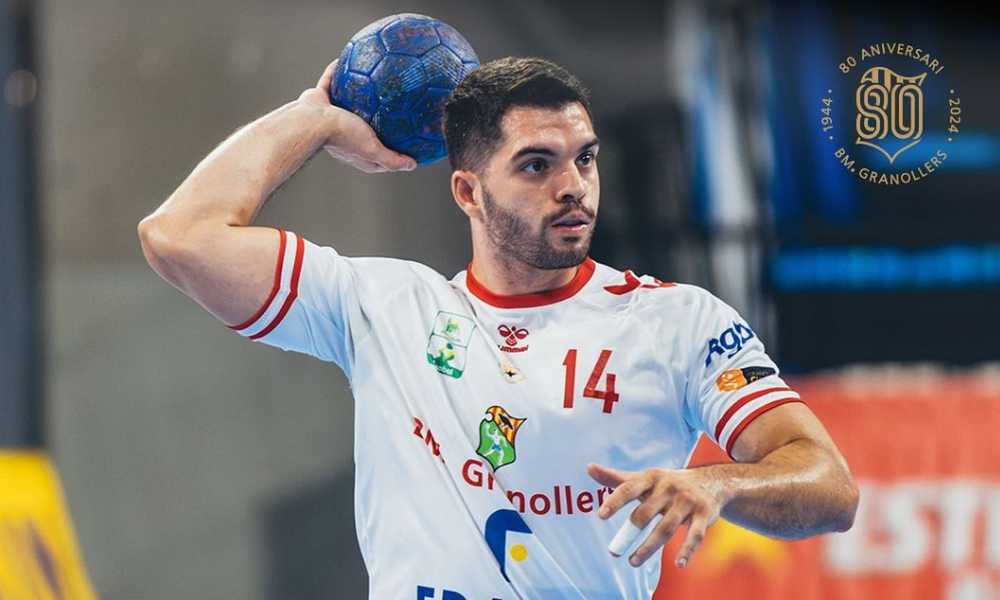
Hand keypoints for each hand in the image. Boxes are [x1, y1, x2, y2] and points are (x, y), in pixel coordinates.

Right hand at [299, 60, 416, 172]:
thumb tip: (412, 165)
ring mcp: (330, 115)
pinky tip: (348, 58)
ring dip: (356, 93)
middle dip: (376, 119)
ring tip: (370, 79)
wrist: (311, 121)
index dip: (392, 150)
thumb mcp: (373, 150)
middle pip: (364, 126)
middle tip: (393, 108)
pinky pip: (331, 80)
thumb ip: (391, 160)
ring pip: (347, 101)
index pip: (377, 153)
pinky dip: (337, 71)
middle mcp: (343, 134)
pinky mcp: (320, 98)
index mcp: (356, 150)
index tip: (406, 142)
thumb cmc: (343, 137)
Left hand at [587, 463, 726, 568]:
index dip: (615, 501)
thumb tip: (588, 467)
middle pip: (645, 513)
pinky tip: (678, 563)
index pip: (629, 488)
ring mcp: (687, 501)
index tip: (601, 515)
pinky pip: (696, 535)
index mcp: (651, 478)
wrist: (710, 481)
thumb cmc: (666, 483)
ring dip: (649, 547)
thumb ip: (616, 478)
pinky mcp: (703, 515)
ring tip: (633, 562)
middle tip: (613, 551)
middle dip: (629, 532)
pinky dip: (688, 550)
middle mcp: (668, 488)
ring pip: (666, 528)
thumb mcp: (643, 478)